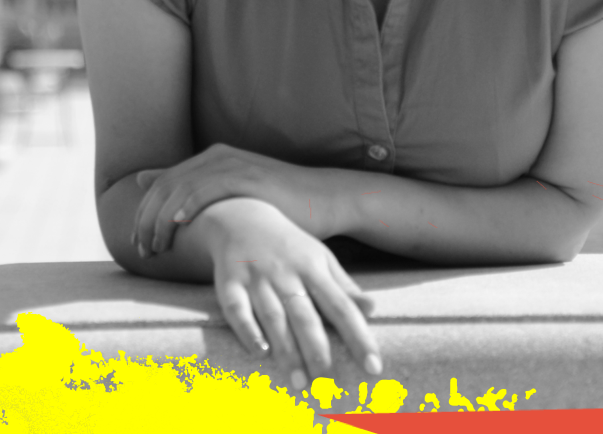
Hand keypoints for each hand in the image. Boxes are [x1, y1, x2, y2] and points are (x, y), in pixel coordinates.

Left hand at [134, 143, 334, 255]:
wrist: (324, 201)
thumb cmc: (279, 206)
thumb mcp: (231, 197)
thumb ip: (191, 189)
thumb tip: (141, 180)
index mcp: (211, 159)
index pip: (160, 185)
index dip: (143, 215)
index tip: (139, 245)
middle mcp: (217, 156)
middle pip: (164, 187)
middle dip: (146, 221)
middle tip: (143, 251)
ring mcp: (233, 164)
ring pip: (179, 189)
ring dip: (160, 221)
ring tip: (157, 247)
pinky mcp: (247, 176)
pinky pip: (206, 189)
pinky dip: (187, 206)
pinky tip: (179, 225)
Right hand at [196, 197, 379, 390]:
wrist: (242, 216)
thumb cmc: (290, 247)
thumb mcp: (321, 259)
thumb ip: (345, 287)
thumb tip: (374, 310)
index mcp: (315, 268)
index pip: (342, 307)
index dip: (359, 337)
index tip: (373, 366)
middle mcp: (286, 273)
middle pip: (306, 316)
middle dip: (319, 351)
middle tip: (330, 386)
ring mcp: (256, 278)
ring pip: (274, 318)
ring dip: (286, 351)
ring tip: (299, 382)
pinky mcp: (227, 282)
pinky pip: (236, 309)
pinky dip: (247, 330)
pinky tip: (259, 352)